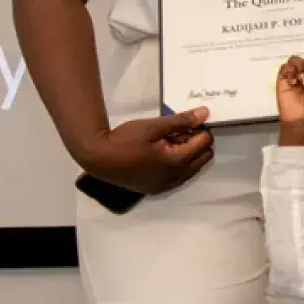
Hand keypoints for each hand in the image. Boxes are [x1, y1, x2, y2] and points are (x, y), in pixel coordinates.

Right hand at [77, 109, 213, 195]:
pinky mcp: (156, 189)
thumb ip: (181, 121)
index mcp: (178, 162)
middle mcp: (176, 178)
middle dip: (197, 142)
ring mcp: (167, 186)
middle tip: (179, 130)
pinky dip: (177, 164)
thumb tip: (204, 114)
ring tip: (168, 140)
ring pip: (192, 168)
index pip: (205, 143)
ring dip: (188, 153)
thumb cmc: (125, 140)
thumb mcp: (153, 126)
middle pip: (203, 158)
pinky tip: (161, 153)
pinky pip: (178, 177)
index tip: (188, 121)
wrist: (99, 159)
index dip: (200, 129)